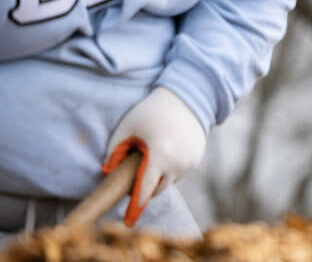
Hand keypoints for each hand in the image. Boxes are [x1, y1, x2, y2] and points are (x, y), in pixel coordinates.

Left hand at [102, 87, 206, 225]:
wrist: (188, 98)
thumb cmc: (153, 111)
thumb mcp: (128, 127)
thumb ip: (115, 151)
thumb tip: (108, 171)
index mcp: (159, 155)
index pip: (144, 189)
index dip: (135, 206)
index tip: (127, 221)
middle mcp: (177, 162)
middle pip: (157, 189)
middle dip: (144, 189)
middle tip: (135, 176)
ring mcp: (190, 162)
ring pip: (169, 181)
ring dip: (158, 177)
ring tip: (152, 157)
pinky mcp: (197, 158)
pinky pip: (179, 172)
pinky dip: (170, 169)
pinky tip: (166, 151)